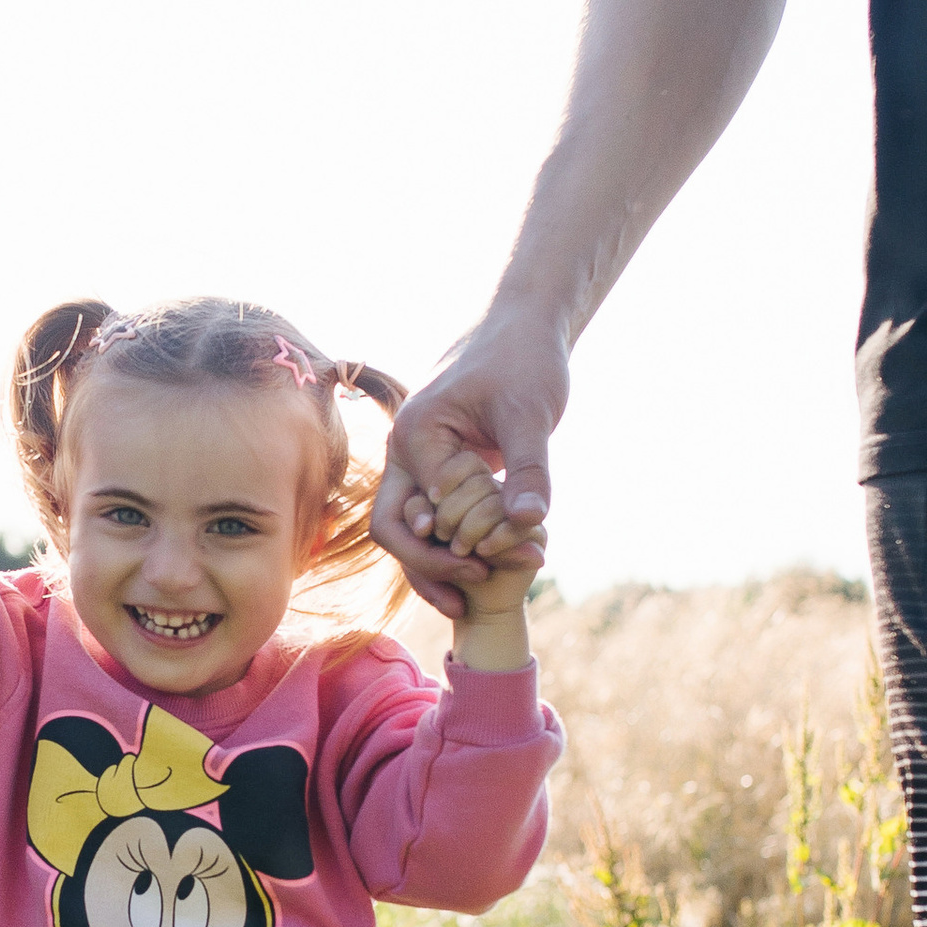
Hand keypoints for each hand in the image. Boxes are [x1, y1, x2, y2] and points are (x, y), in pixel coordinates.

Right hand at [372, 306, 568, 616]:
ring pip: (410, 529)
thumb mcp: (531, 414)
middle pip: (396, 529)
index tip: (501, 563)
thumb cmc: (524, 360)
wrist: (523, 327)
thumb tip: (530, 523)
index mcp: (417, 436)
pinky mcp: (440, 469)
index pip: (418, 514)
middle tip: (471, 593)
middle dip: (429, 567)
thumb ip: (529, 469)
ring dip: (436, 564)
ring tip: (469, 599)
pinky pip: (435, 518)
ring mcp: (418, 462)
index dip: (454, 548)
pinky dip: (454, 545)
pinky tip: (484, 567)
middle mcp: (405, 452)